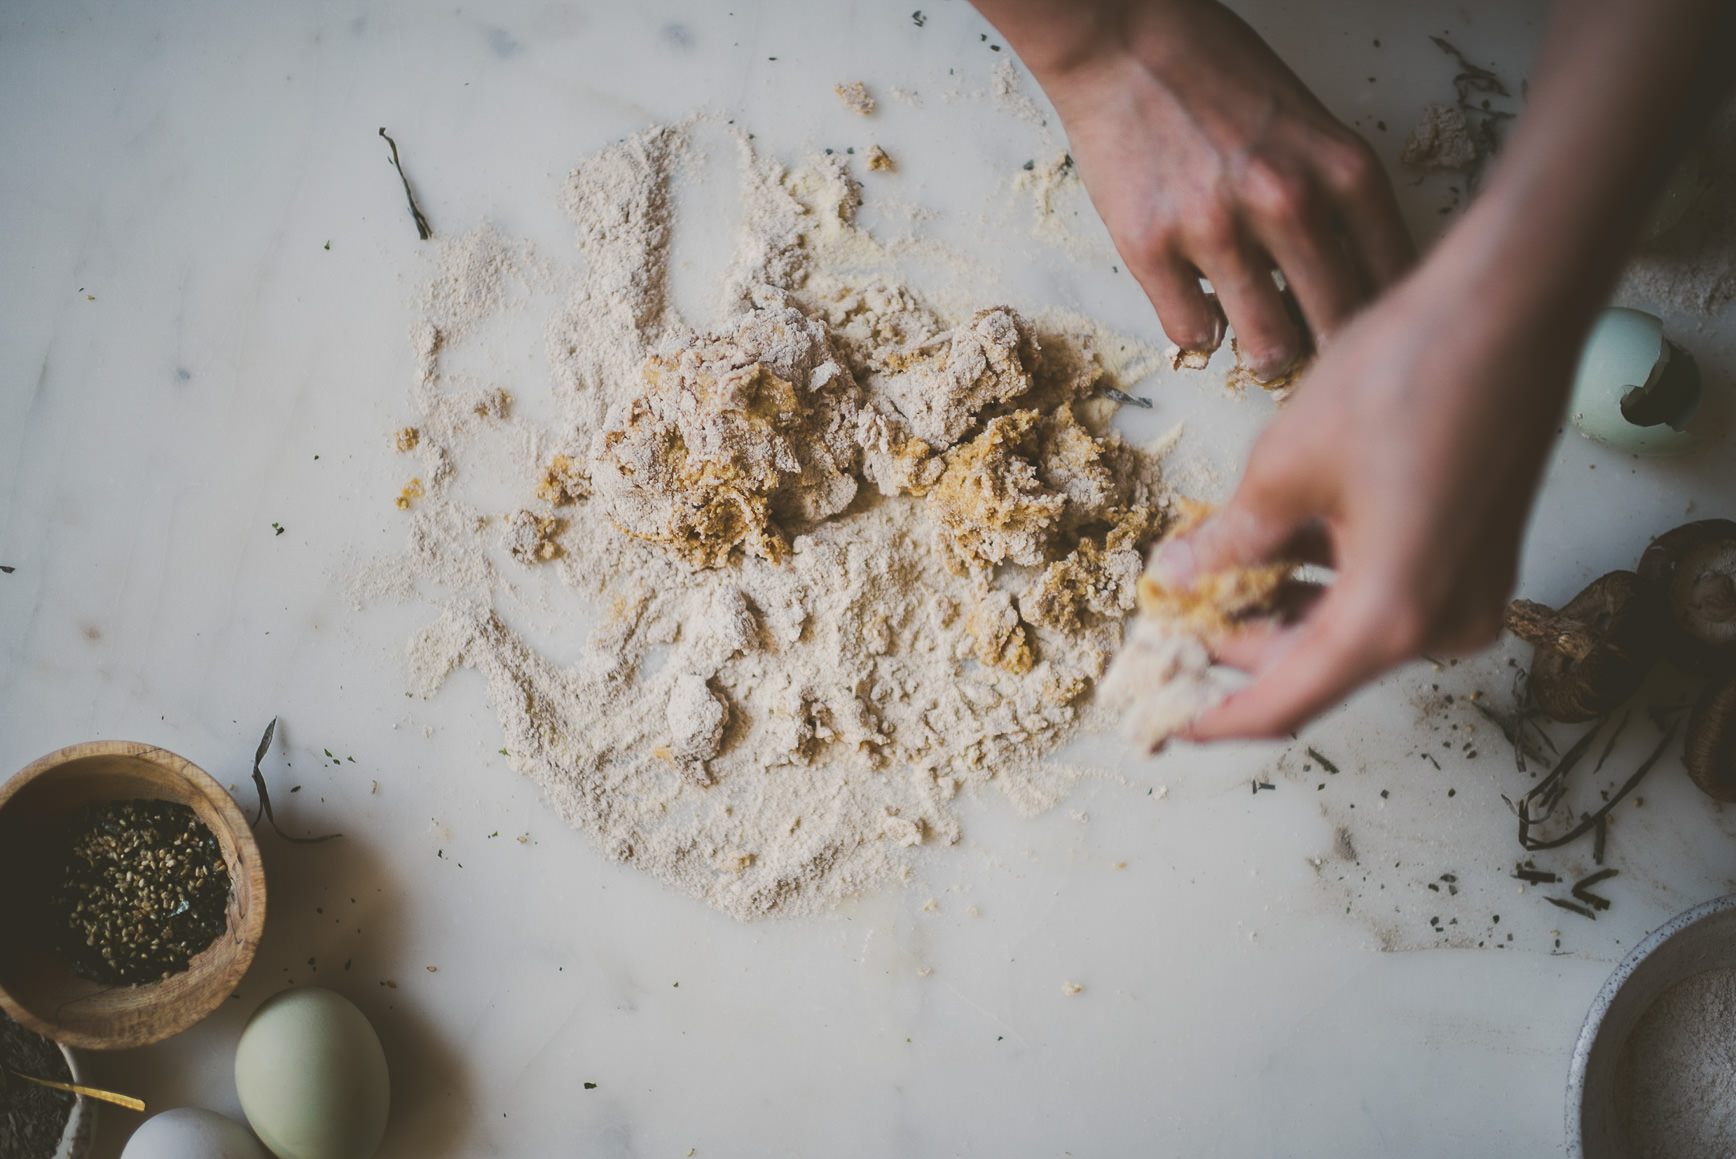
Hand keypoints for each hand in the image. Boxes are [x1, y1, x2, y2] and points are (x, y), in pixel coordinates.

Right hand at [1025, 0, 1415, 375]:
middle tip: (1313, 344)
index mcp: (1342, 169)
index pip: (1393, 277)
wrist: (1123, 39)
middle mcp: (1288, 202)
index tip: (1369, 325)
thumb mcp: (1308, 124)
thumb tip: (1351, 279)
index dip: (1384, 313)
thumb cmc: (1217, 74)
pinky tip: (1200, 303)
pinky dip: (1200, 329)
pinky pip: (1193, 333)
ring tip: (1259, 337)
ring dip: (1267, 350)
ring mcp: (1217, 228)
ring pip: (1269, 345)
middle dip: (1328, 344)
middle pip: (1338, 322)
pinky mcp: (1151, 248)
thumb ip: (1335, 197)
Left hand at [1146, 251, 1580, 739]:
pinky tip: (1266, 545)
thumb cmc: (1406, 377)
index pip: (1282, 703)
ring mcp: (1468, 593)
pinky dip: (1321, 580)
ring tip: (1201, 569)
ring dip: (1272, 608)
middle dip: (1233, 646)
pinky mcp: (1474, 557)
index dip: (1211, 716)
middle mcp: (1441, 625)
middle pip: (1314, 668)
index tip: (1156, 720)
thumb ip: (1230, 543)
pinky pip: (1382, 594)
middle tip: (1166, 620)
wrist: (1510, 304)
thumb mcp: (1285, 468)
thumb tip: (1180, 580)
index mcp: (1391, 619)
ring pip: (1345, 630)